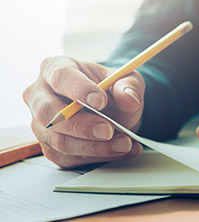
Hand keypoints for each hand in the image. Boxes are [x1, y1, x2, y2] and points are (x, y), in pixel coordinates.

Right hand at [23, 56, 144, 167]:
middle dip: (81, 125)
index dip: (79, 89)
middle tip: (109, 130)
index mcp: (55, 68)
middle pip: (49, 113)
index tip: (100, 101)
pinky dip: (99, 157)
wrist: (112, 111)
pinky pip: (69, 158)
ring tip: (124, 143)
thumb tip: (129, 100)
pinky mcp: (50, 148)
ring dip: (95, 146)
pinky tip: (121, 150)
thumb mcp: (126, 81)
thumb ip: (129, 87)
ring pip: (59, 141)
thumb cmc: (111, 90)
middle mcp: (40, 96)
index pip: (60, 77)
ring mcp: (41, 125)